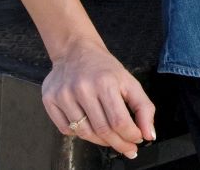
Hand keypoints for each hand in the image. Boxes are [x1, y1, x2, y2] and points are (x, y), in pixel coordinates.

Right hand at [42, 40, 156, 157]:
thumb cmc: (105, 69)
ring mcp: (64, 95)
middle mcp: (83, 88)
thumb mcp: (129, 82)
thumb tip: (149, 135)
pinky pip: (66, 130)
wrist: (75, 50)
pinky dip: (80, 134)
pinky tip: (89, 126)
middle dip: (119, 144)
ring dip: (101, 142)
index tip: (137, 140)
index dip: (131, 136)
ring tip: (110, 139)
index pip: (119, 121)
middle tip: (127, 149)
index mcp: (106, 82)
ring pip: (84, 133)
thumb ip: (144, 107)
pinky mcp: (50, 100)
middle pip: (102, 130)